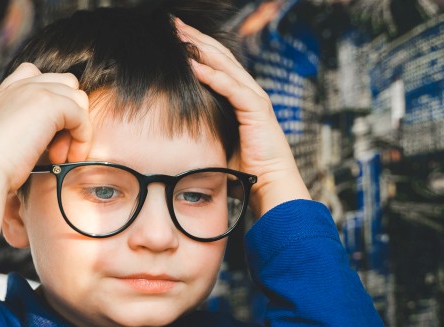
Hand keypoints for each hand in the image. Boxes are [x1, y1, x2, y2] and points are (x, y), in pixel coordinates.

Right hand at [0, 62, 93, 191]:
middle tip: (58, 149)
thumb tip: (58, 135)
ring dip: (77, 129)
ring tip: (61, 156)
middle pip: (67, 85)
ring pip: (78, 99)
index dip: (55, 101)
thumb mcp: (10, 138)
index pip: (40, 76)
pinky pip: (82, 116)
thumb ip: (29, 125)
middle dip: (70, 116)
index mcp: (8, 91)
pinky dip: (83, 138)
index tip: (49, 135)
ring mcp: (35, 89)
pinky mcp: (49, 103)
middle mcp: (21, 84)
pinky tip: (69, 158)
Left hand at [175, 18, 309, 216]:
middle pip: (220, 57)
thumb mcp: (218, 142)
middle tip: (173, 24)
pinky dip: (212, 74)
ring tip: (180, 35)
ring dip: (201, 48)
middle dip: (196, 39)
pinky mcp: (257, 109)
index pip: (216, 65)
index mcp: (240, 99)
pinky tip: (193, 64)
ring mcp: (254, 98)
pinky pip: (230, 86)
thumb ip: (205, 129)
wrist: (270, 185)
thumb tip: (177, 130)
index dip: (196, 48)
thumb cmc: (246, 171)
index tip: (174, 38)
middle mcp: (249, 93)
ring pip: (225, 65)